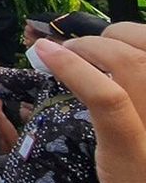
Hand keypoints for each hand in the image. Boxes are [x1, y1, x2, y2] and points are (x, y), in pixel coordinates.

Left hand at [37, 28, 145, 182]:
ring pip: (125, 61)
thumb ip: (139, 98)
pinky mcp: (131, 147)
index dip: (129, 35)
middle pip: (143, 45)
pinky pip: (106, 96)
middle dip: (107, 38)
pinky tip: (47, 54)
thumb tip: (112, 62)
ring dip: (85, 48)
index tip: (104, 43)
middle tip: (78, 50)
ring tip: (60, 54)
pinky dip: (73, 68)